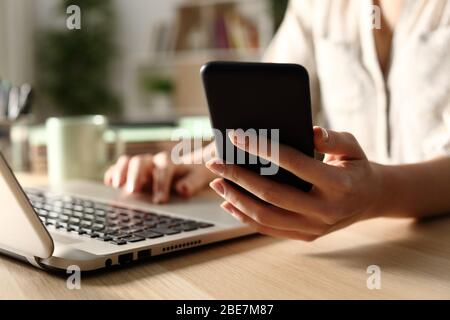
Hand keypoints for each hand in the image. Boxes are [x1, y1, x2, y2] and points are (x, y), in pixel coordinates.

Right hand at [104, 150, 214, 202]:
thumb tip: (182, 189)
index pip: (164, 168)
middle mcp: (153, 161)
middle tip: (133, 191)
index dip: (161, 183)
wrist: (188, 167)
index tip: (160, 200)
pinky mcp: (130, 171)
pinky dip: (112, 173)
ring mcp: (140, 165)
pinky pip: (118, 168)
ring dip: (121, 172)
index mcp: (170, 162)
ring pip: (128, 161)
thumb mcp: (198, 178)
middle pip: (141, 161)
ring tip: (116, 185)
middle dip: (136, 175)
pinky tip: (108, 183)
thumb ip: (191, 183)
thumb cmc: (192, 174)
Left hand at [205, 127, 385, 240]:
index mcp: (339, 184)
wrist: (370, 199)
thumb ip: (332, 138)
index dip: (263, 148)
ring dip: (236, 199)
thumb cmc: (356, 167)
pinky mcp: (305, 235)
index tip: (237, 136)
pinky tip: (228, 202)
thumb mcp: (353, 147)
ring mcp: (314, 227)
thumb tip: (309, 131)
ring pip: (266, 216)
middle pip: (272, 194)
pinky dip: (245, 217)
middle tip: (215, 161)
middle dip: (238, 176)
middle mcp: (325, 210)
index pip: (294, 163)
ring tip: (216, 182)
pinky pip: (269, 229)